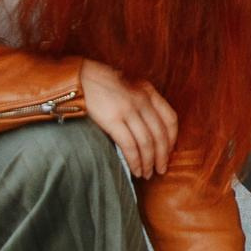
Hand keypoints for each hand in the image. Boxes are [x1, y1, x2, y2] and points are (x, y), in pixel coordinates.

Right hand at [79, 60, 179, 177]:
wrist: (78, 77)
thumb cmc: (101, 85)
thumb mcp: (128, 88)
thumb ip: (140, 103)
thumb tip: (147, 130)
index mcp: (148, 92)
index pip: (170, 119)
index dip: (172, 139)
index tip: (169, 152)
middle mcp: (142, 100)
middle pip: (160, 134)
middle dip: (162, 156)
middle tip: (160, 170)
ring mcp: (128, 110)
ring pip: (147, 142)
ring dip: (149, 162)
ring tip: (146, 174)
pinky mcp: (113, 119)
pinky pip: (130, 145)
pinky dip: (135, 161)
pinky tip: (135, 170)